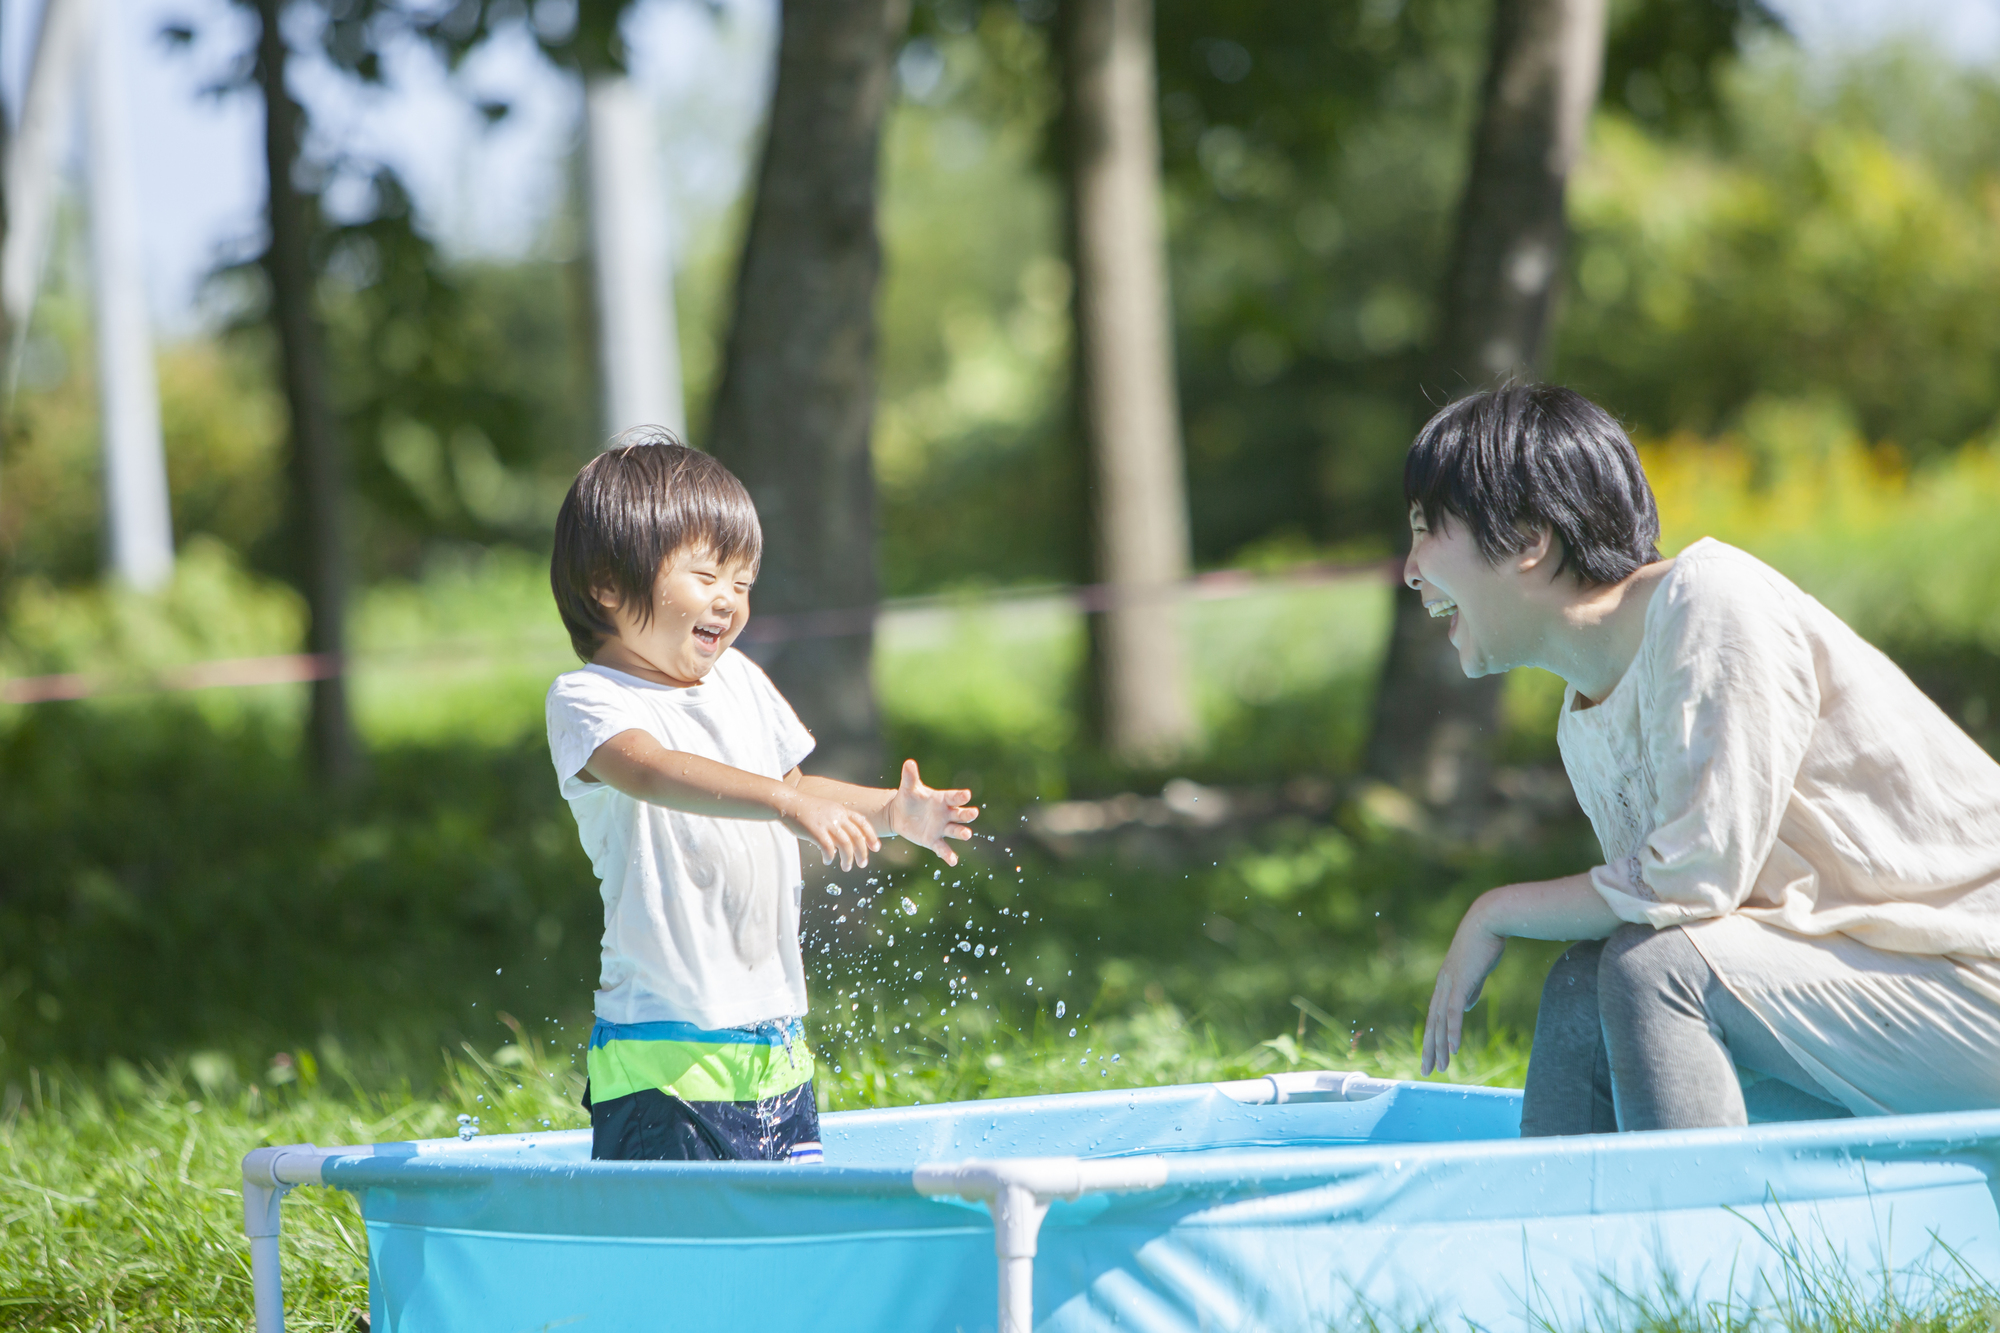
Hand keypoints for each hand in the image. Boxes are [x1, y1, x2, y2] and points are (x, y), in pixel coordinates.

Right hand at [779, 791, 880, 870]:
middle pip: (857, 836)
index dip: (871, 835)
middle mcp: (837, 816)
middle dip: (863, 852)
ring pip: (846, 845)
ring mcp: (827, 823)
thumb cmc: (804, 809)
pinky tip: (827, 861)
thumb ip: (836, 821)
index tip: (876, 848)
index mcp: (841, 810)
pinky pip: (828, 848)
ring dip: (848, 859)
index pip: (862, 822)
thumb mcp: (826, 810)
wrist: (788, 803)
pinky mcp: (816, 831)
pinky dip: (830, 857)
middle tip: (863, 864)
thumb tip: (842, 840)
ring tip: (847, 867)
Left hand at [885, 759, 977, 864]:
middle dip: (966, 814)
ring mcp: (941, 828)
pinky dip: (948, 855)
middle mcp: (946, 814)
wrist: (900, 814)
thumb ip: (910, 777)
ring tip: (967, 835)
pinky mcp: (933, 840)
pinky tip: (953, 861)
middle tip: (973, 813)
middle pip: (960, 814)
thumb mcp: (908, 787)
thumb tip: (908, 762)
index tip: (967, 794)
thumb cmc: (909, 797)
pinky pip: (942, 848)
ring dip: (962, 832)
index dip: (960, 796)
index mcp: (942, 799)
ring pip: (955, 830)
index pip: (954, 797)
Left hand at [1423, 898, 1505, 1075]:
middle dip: (1429, 1048)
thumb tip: (1466, 1006)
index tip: (1432, 1055)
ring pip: (1440, 1022)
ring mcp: (1449, 984)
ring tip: (1440, 1067)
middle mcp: (1442, 985)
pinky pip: (1453, 1013)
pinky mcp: (1460, 982)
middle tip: (1426, 1070)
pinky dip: (1452, 1032)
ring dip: (1440, 1046)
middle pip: (1432, 1023)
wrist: (1488, 921)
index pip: (1435, 1016)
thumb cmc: (1485, 943)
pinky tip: (1453, 1049)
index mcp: (1445, 983)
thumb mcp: (1476, 971)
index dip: (1432, 1037)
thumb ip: (1470, 989)